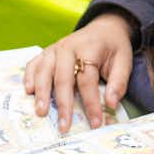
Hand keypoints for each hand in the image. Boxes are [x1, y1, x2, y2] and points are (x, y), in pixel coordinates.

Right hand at [21, 11, 132, 132]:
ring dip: (41, 93)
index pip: (87, 80)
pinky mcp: (46, 52)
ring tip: (41, 112)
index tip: (95, 123)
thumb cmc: (113, 48)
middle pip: (62, 78)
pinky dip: (29, 77)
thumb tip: (110, 104)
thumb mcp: (124, 61)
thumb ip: (119, 82)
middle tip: (63, 126)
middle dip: (63, 104)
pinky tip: (28, 92)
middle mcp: (68, 48)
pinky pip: (33, 64)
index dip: (91, 103)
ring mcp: (54, 49)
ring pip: (44, 72)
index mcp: (89, 49)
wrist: (103, 27)